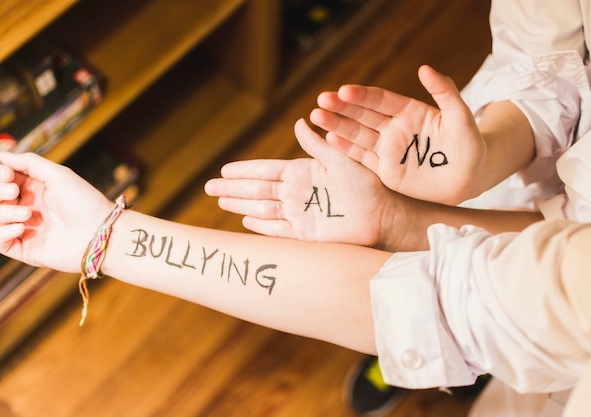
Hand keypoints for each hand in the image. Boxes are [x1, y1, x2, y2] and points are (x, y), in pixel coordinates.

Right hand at [0, 152, 113, 272]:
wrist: (100, 233)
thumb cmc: (85, 202)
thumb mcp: (58, 175)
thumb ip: (30, 163)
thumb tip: (3, 156)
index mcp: (34, 189)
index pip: (2, 180)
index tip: (7, 174)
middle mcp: (26, 207)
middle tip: (14, 191)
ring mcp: (25, 228)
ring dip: (1, 213)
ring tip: (27, 213)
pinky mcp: (25, 249)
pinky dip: (1, 233)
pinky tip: (21, 227)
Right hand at [205, 118, 396, 246]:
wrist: (381, 213)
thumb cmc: (366, 183)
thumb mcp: (339, 158)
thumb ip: (317, 144)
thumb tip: (299, 121)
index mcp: (302, 172)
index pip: (265, 170)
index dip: (243, 170)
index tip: (223, 168)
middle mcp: (297, 193)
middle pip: (256, 190)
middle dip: (232, 188)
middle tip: (209, 187)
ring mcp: (299, 213)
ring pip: (262, 208)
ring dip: (240, 205)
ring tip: (220, 201)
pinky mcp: (305, 234)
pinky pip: (277, 230)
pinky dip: (261, 226)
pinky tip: (246, 222)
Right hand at [311, 65, 484, 204]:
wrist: (470, 178)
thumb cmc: (469, 145)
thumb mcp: (460, 116)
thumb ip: (445, 92)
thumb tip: (425, 68)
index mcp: (409, 112)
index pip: (380, 100)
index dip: (362, 96)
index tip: (344, 90)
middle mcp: (394, 129)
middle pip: (363, 115)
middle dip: (342, 108)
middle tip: (322, 100)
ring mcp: (388, 150)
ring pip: (357, 135)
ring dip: (337, 126)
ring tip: (316, 117)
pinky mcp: (385, 171)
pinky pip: (362, 159)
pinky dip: (345, 151)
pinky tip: (328, 140)